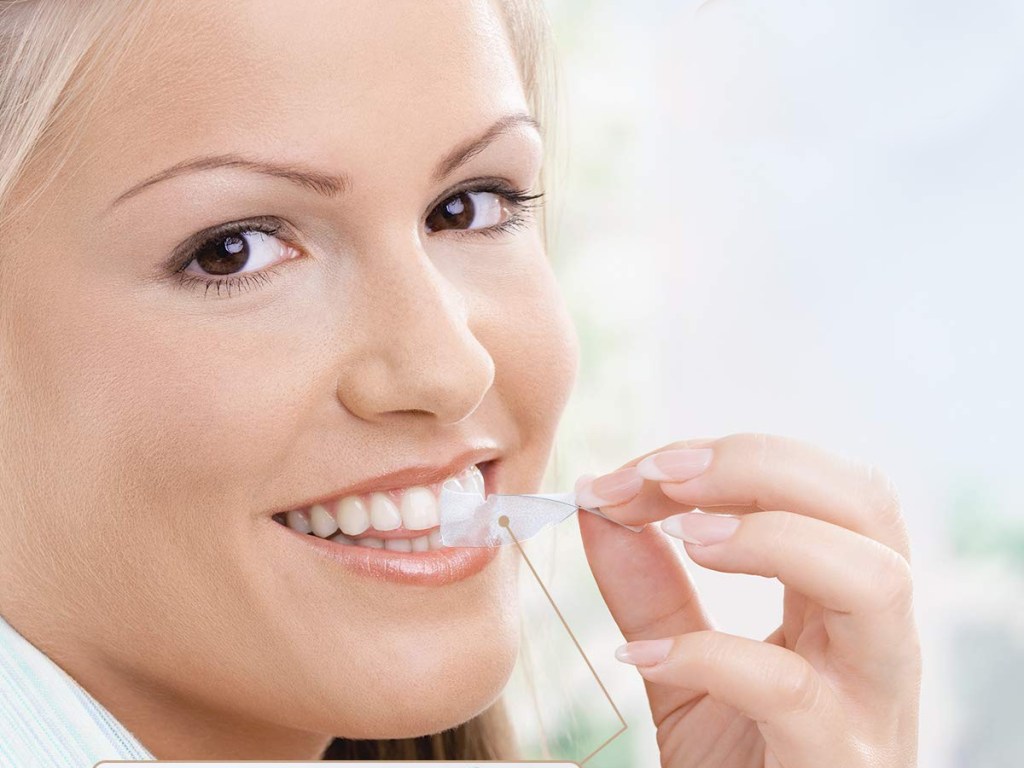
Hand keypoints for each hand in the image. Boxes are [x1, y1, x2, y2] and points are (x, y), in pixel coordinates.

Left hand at [576, 433, 920, 767]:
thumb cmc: (740, 759)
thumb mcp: (684, 660)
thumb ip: (647, 583)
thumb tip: (595, 499)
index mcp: (840, 603)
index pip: (823, 488)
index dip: (732, 457)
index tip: (634, 471)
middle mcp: (874, 642)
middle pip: (867, 507)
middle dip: (759, 467)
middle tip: (661, 477)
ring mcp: (869, 705)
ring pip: (872, 582)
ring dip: (769, 536)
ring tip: (686, 537)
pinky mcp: (839, 765)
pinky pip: (791, 693)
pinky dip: (708, 652)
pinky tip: (640, 652)